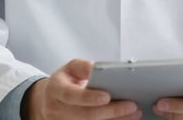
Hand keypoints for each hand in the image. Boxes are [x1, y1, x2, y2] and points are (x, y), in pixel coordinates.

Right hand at [23, 59, 141, 119]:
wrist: (49, 100)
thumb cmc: (64, 82)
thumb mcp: (70, 68)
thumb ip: (84, 66)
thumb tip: (97, 69)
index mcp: (56, 90)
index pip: (71, 95)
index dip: (89, 97)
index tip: (107, 96)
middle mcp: (57, 109)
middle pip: (85, 114)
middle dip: (110, 111)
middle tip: (131, 105)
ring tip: (133, 113)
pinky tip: (123, 119)